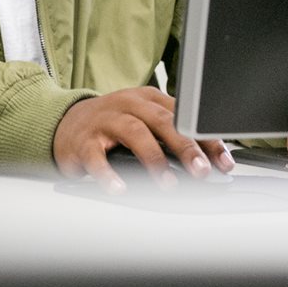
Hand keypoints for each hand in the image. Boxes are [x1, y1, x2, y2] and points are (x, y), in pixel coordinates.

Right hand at [54, 87, 234, 192]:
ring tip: (167, 183)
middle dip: (185, 146)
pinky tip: (120, 188)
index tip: (222, 162)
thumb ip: (170, 137)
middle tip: (201, 170)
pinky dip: (108, 174)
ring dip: (154, 159)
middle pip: (162, 121)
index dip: (205, 139)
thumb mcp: (144, 123)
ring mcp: (105, 120)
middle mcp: (128, 104)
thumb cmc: (112, 127)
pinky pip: (97, 157)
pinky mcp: (83, 140)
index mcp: (148, 99)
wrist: (65, 125)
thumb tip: (205, 164)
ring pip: (134, 133)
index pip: (183, 116)